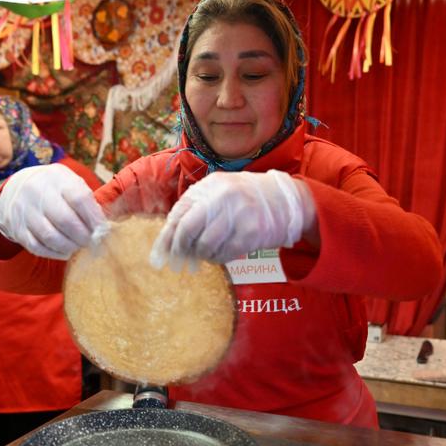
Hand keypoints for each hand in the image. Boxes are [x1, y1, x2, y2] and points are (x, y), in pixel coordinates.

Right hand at [0, 164, 107, 259]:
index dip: (94, 218)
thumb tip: (103, 228)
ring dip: (70, 246)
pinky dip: (54, 253)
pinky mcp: (16, 228)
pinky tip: (65, 251)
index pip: (79, 199)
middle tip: (91, 242)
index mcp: (56, 178)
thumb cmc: (55, 188)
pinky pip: (37, 247)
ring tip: (78, 246)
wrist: (17, 188)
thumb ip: (87, 201)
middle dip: (83, 236)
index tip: (102, 230)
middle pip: (65, 220)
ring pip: (50, 236)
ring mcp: (24, 211)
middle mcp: (37, 192)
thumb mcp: (70, 183)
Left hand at [150, 170, 313, 269]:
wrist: (285, 200)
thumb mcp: (219, 191)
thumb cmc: (245, 198)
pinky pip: (224, 254)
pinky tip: (220, 253)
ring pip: (205, 245)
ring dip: (201, 255)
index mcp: (211, 186)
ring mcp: (239, 214)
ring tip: (205, 253)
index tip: (160, 254)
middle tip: (178, 260)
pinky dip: (217, 258)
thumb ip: (194, 208)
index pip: (179, 213)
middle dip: (179, 248)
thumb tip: (168, 237)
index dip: (166, 237)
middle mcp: (223, 197)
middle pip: (188, 230)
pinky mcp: (252, 233)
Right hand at [413, 360, 445, 401]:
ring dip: (426, 374)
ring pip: (433, 373)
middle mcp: (441, 371)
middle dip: (421, 374)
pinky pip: (438, 373)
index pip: (429, 375)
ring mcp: (444, 370)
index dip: (421, 376)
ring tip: (421, 375)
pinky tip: (436, 376)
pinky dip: (433, 374)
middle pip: (429, 373)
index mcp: (441, 373)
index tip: (412, 375)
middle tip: (412, 374)